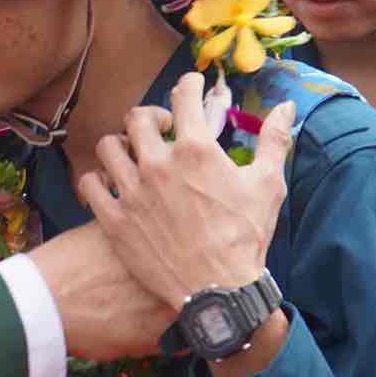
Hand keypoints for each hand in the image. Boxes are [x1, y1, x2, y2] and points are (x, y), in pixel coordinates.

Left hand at [78, 73, 293, 306]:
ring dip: (120, 145)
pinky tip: (110, 184)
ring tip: (131, 155)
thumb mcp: (267, 185)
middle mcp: (158, 164)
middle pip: (137, 117)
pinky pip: (90, 185)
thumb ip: (274, 141)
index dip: (187, 84)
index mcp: (197, 150)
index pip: (183, 97)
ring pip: (108, 147)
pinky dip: (97, 179)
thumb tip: (285, 107)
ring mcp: (133, 192)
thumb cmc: (245, 238)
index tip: (189, 85)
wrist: (219, 292)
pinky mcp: (115, 220)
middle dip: (151, 117)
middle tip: (161, 127)